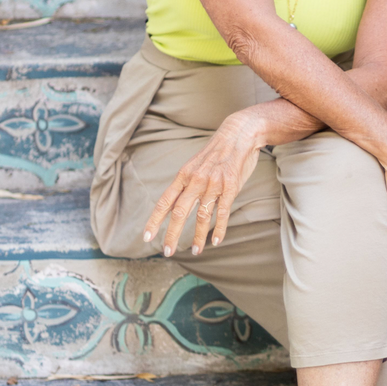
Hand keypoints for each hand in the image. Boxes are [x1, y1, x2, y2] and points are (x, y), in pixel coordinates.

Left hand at [143, 111, 262, 256]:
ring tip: (195, 251)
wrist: (239, 133)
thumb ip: (187, 182)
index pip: (165, 201)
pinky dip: (219, 229)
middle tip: (167, 252)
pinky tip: (216, 241)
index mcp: (184, 175)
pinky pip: (223, 213)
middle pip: (179, 213)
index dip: (154, 220)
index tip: (146, 236)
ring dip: (197, 237)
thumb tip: (177, 202)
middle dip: (172, 235)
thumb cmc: (217, 151)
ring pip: (202, 216)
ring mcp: (214, 185)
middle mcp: (196, 181)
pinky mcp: (231, 188)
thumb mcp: (196, 163)